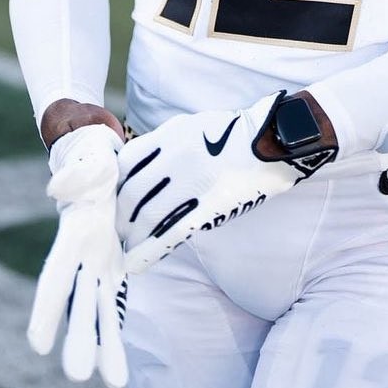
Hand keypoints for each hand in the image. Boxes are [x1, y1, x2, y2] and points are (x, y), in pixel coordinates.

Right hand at [27, 123, 129, 387]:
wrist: (101, 166)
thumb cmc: (91, 162)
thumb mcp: (86, 162)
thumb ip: (75, 173)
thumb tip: (57, 188)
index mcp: (72, 236)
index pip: (56, 276)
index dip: (48, 308)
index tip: (38, 343)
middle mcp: (80, 258)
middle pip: (78, 303)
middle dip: (79, 337)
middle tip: (78, 375)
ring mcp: (95, 265)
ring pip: (98, 310)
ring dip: (103, 344)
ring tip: (113, 383)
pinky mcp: (111, 267)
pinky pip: (114, 302)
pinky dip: (115, 329)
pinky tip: (117, 363)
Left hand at [116, 93, 334, 274]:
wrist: (274, 141)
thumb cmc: (235, 133)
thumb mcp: (193, 125)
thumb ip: (165, 143)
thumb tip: (140, 164)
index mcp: (170, 135)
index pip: (126, 163)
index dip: (116, 185)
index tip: (114, 199)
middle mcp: (174, 159)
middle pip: (130, 194)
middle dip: (119, 216)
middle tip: (116, 230)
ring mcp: (190, 184)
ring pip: (145, 217)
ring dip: (130, 236)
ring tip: (124, 249)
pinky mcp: (207, 208)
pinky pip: (168, 234)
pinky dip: (147, 251)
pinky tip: (136, 263)